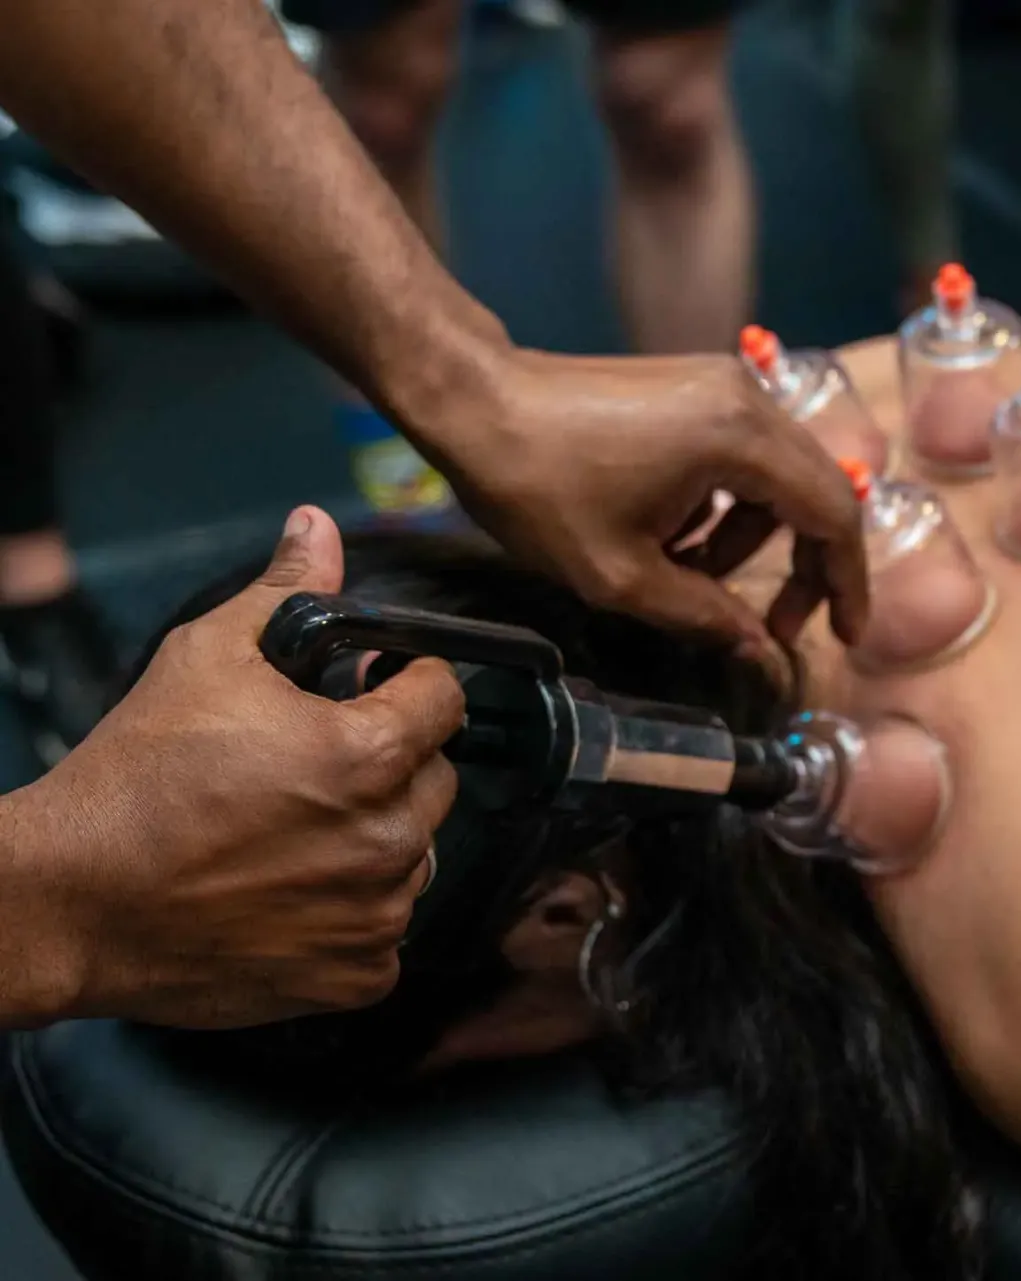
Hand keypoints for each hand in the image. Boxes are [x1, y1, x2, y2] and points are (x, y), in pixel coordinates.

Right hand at [8, 508, 464, 1028]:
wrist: (70, 901)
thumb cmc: (135, 778)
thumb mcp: (206, 659)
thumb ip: (283, 593)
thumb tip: (317, 526)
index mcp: (370, 756)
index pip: (446, 699)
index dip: (409, 685)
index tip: (375, 690)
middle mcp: (391, 839)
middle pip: (436, 781)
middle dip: (391, 764)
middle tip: (313, 766)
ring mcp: (376, 914)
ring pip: (415, 857)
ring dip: (374, 841)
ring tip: (292, 833)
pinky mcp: (355, 977)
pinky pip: (385, 934)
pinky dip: (351, 917)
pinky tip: (290, 895)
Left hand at [423, 346, 869, 667]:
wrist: (474, 399)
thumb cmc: (539, 487)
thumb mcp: (622, 576)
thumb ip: (706, 617)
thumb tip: (763, 652)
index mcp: (741, 438)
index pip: (834, 514)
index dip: (846, 583)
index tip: (843, 635)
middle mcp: (748, 398)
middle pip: (818, 491)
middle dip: (805, 567)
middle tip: (775, 626)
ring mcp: (723, 385)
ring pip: (778, 478)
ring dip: (752, 540)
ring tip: (693, 581)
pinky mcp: (697, 386)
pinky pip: (743, 457)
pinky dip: (726, 506)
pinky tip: (674, 538)